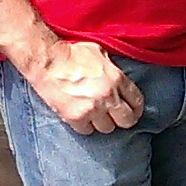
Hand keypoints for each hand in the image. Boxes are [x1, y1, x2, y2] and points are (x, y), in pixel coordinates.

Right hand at [26, 38, 145, 133]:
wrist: (47, 61)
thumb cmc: (71, 54)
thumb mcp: (100, 54)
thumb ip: (113, 70)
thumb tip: (119, 80)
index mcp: (116, 78)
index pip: (137, 102)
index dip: (135, 108)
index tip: (131, 110)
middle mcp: (108, 95)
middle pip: (127, 120)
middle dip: (122, 119)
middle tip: (114, 117)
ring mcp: (92, 108)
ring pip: (107, 128)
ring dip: (101, 123)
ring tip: (93, 114)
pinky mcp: (76, 117)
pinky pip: (87, 131)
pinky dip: (83, 126)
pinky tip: (79, 116)